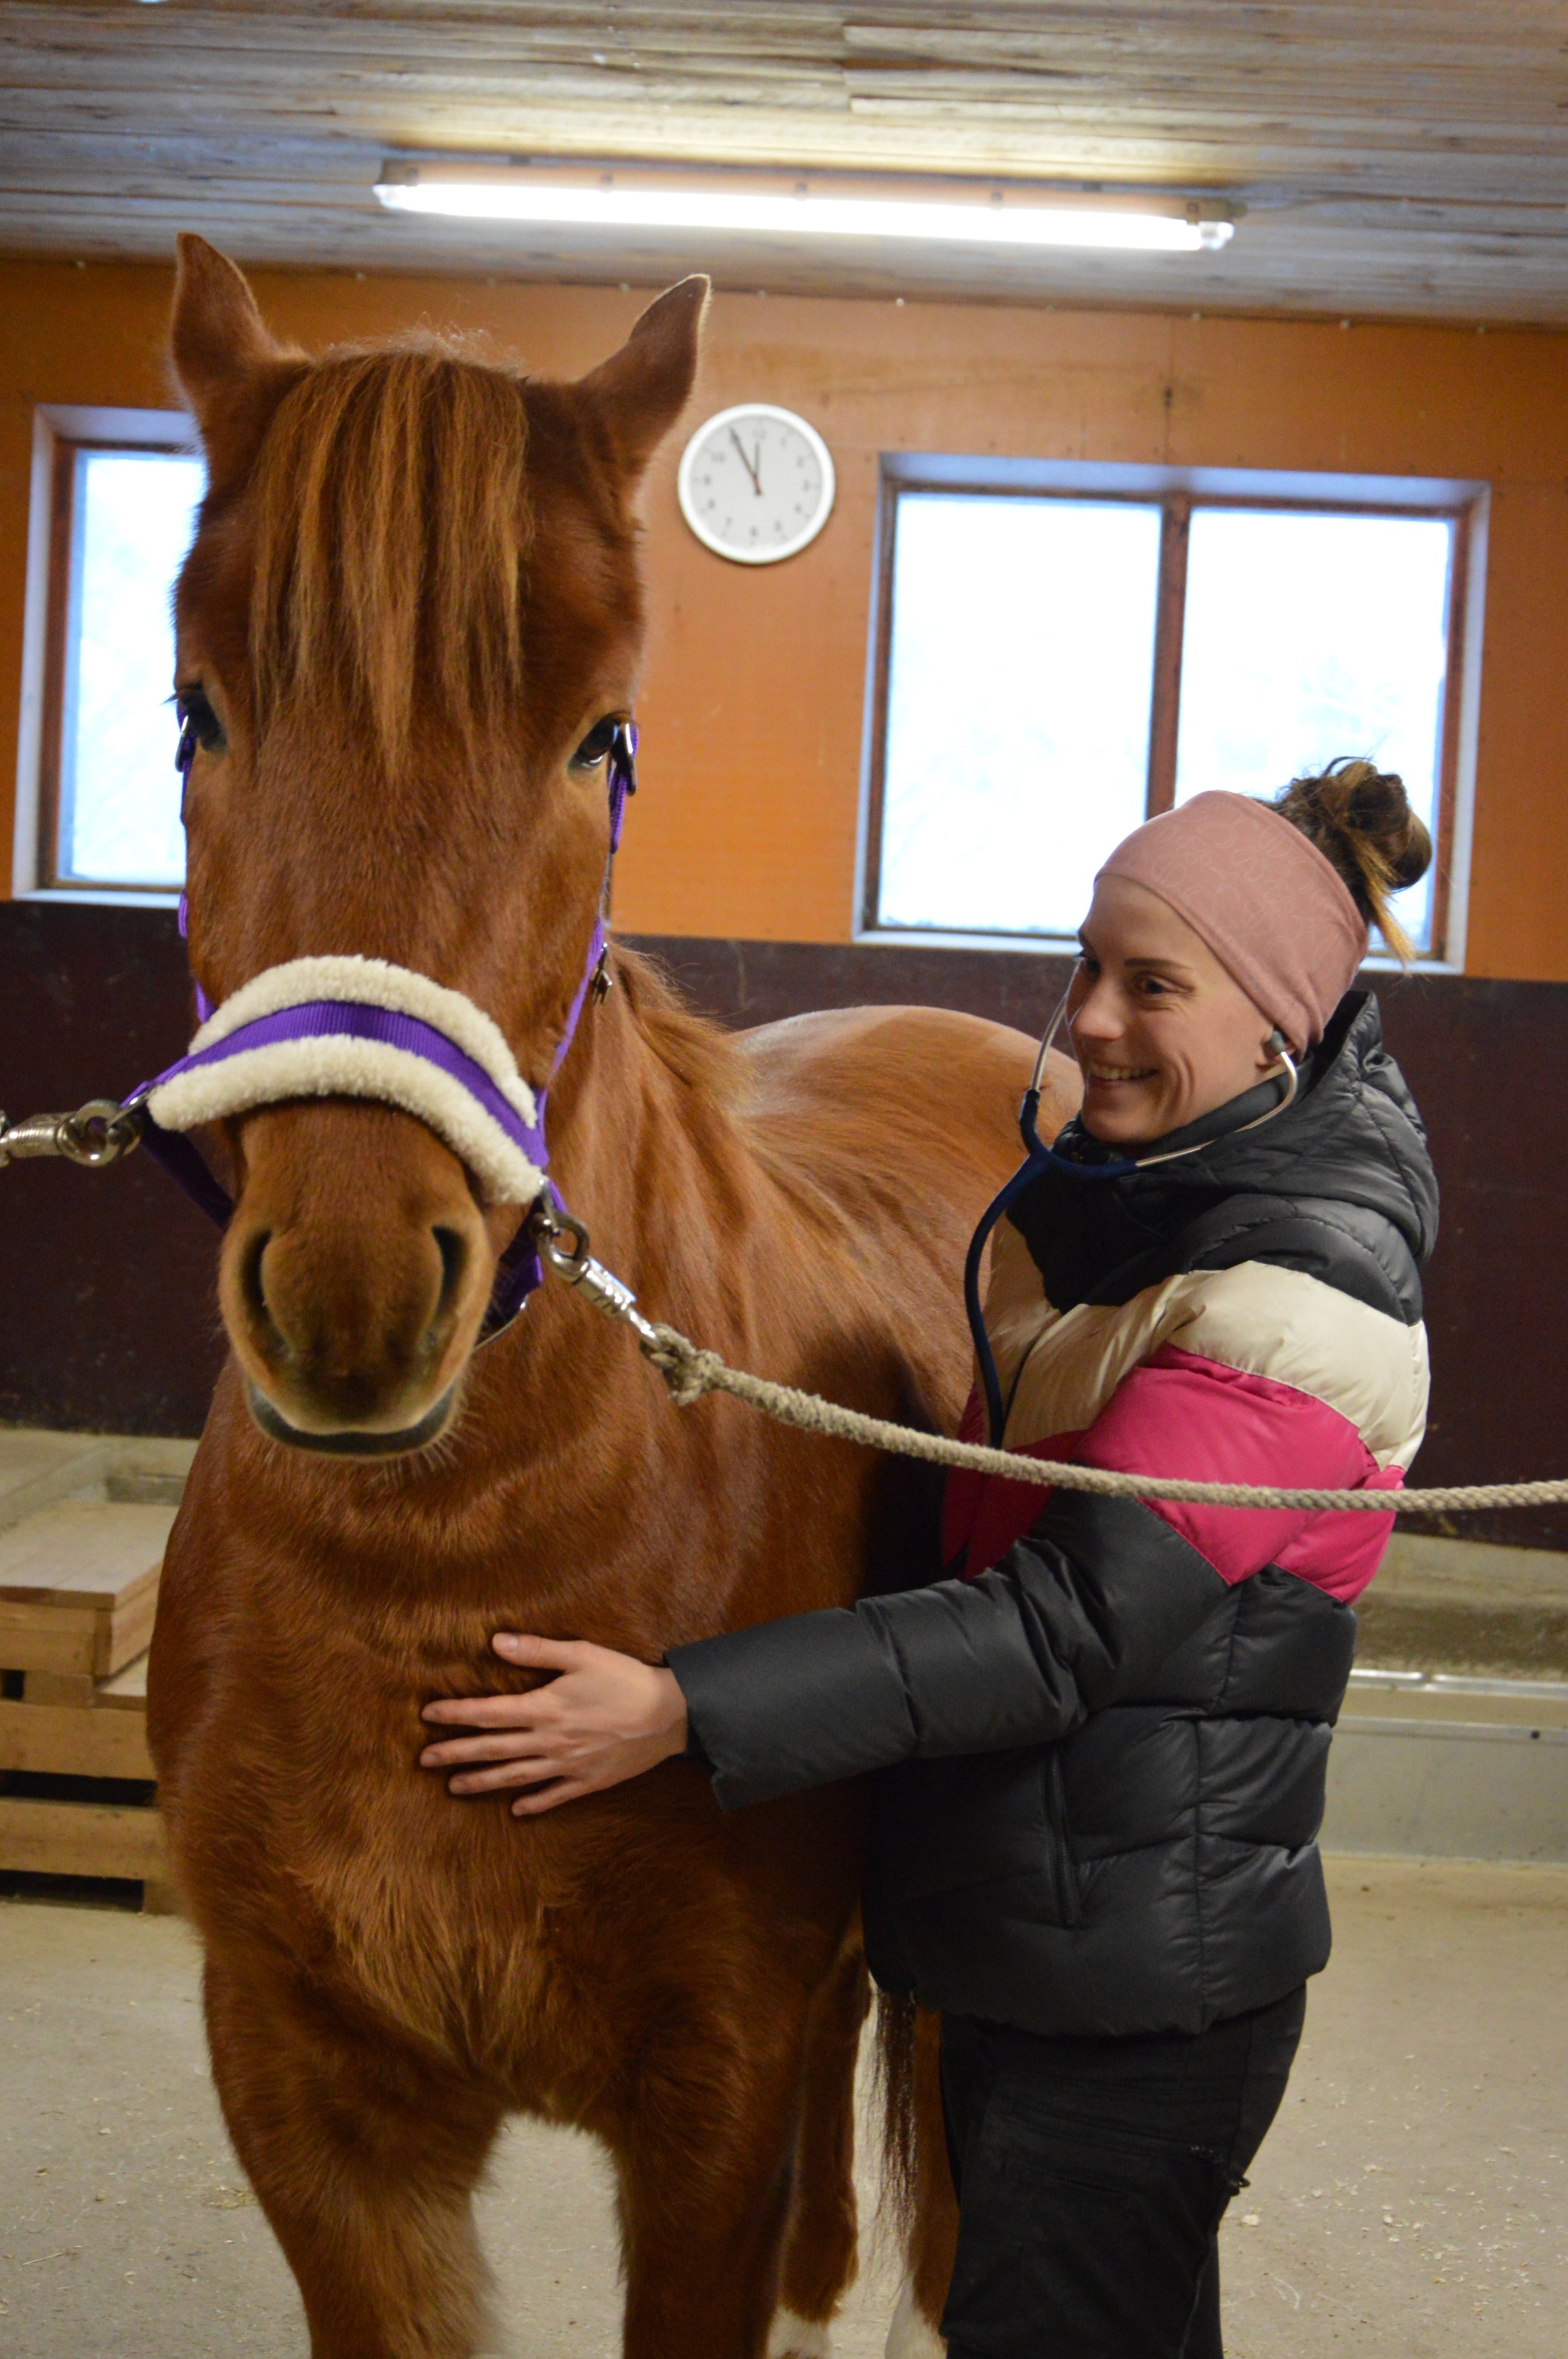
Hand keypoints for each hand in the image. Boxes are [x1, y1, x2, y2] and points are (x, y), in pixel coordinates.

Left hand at [419, 1635, 688, 1815]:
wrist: (668, 1715)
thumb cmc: (624, 1678)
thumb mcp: (581, 1654)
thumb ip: (537, 1650)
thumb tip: (496, 1642)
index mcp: (544, 1708)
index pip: (488, 1712)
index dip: (456, 1714)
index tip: (428, 1715)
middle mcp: (549, 1741)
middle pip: (493, 1749)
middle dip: (455, 1754)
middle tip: (424, 1761)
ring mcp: (567, 1765)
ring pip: (515, 1776)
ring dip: (482, 1782)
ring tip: (454, 1788)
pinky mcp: (588, 1780)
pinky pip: (554, 1796)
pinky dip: (534, 1803)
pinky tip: (516, 1810)